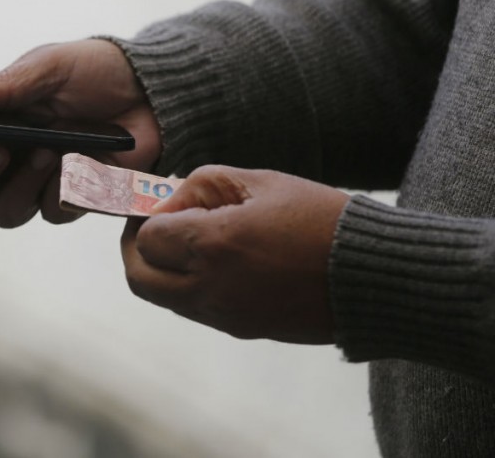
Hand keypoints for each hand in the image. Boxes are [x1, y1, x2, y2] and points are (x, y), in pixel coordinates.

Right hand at [0, 39, 160, 226]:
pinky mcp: (71, 200)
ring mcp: (36, 185)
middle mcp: (5, 161)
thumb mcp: (49, 67)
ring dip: (19, 187)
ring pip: (4, 212)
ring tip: (47, 153)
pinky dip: (62, 192)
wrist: (152, 91)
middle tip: (0, 153)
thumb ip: (4, 84)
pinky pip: (53, 212)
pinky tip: (79, 165)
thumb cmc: (94, 72)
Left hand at [120, 165, 349, 343]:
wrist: (375, 277)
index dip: (145, 217)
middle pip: (139, 278)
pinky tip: (214, 261)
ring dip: (160, 270)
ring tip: (186, 242)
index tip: (158, 204)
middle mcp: (209, 286)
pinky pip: (193, 309)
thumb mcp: (262, 182)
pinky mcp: (242, 328)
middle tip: (152, 228)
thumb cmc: (322, 220)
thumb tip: (169, 202)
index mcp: (212, 245)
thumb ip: (204, 186)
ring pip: (163, 298)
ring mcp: (224, 314)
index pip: (146, 239)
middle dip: (136, 251)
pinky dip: (186, 286)